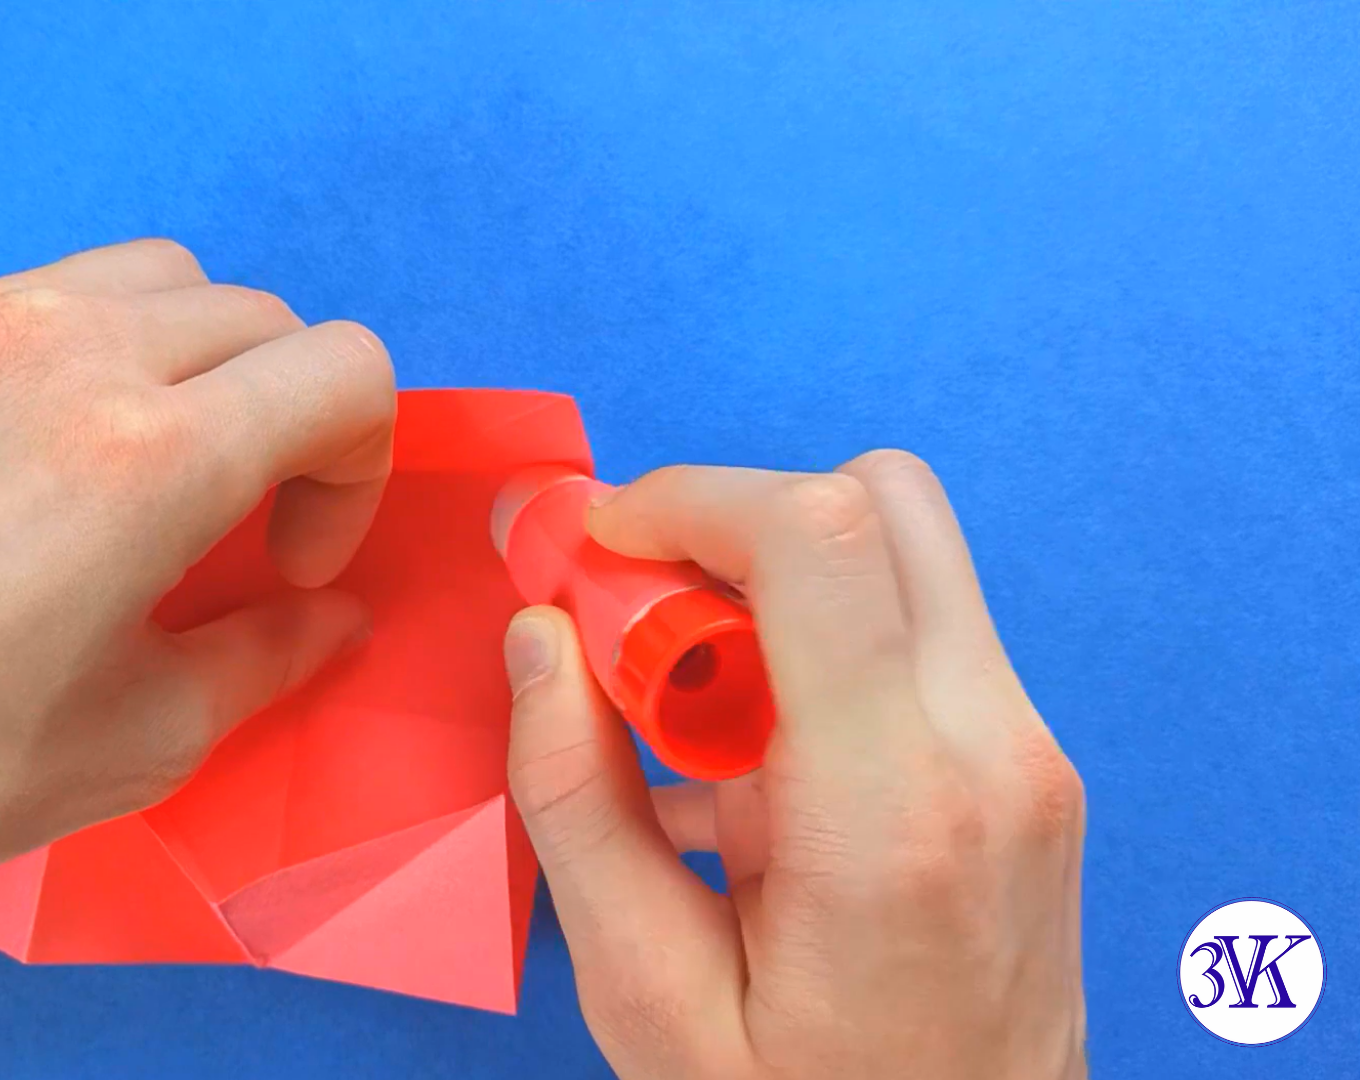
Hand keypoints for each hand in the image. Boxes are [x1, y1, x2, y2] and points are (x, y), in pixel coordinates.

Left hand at [0, 240, 394, 1076]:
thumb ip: (267, 657)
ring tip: (137, 478)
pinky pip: (37, 297)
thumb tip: (333, 615)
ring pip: (149, 280)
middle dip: (289, 416)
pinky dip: (83, 354)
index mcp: (145, 454)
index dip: (357, 468)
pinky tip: (24, 469)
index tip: (291, 563)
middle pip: (258, 316)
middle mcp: (60, 349)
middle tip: (233, 533)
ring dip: (192, 364)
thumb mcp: (138, 742)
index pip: (345, 368)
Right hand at [503, 456, 1086, 1077]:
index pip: (821, 534)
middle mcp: (992, 752)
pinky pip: (919, 633)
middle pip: (880, 499)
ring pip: (902, 553)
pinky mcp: (1029, 767)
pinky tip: (753, 768)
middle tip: (640, 622)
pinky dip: (821, 645)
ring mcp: (1029, 754)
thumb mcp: (648, 999)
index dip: (687, 501)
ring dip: (776, 587)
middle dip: (732, 525)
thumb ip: (576, 804)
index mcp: (892, 810)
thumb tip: (539, 637)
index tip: (596, 554)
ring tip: (693, 721)